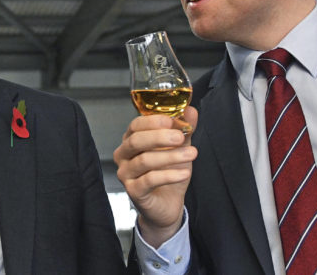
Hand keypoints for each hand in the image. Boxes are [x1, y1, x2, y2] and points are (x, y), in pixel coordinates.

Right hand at [113, 106, 197, 247]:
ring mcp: (126, 174)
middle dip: (160, 137)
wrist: (167, 205)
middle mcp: (124, 155)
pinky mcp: (133, 191)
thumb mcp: (179, 149)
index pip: (136, 125)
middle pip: (136, 141)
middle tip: (180, 136)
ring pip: (144, 161)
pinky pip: (150, 180)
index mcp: (131, 140)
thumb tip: (191, 110)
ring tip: (192, 154)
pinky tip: (185, 173)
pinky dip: (169, 175)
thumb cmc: (168, 173)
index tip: (173, 121)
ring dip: (170, 156)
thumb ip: (183, 129)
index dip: (153, 121)